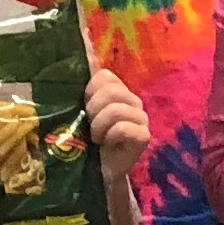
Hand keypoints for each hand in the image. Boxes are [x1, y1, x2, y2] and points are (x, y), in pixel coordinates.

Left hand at [84, 64, 149, 182]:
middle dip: (93, 110)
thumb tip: (86, 52)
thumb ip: (83, 82)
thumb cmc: (84, 141)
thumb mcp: (78, 109)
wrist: (94, 172)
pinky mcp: (144, 136)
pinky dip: (111, 136)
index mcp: (117, 90)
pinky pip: (124, 127)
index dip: (90, 92)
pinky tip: (109, 145)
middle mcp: (132, 101)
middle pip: (111, 90)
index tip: (85, 109)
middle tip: (90, 127)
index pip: (105, 76)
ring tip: (97, 138)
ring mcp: (141, 118)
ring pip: (116, 109)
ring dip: (99, 126)